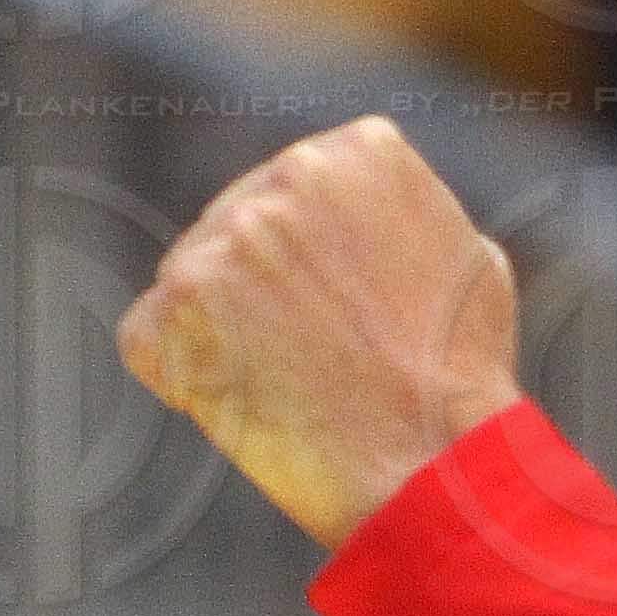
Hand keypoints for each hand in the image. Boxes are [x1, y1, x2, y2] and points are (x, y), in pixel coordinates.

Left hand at [116, 116, 523, 549]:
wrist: (430, 463)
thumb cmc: (460, 377)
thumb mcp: (465, 256)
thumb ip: (401, 215)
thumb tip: (366, 215)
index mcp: (357, 153)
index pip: (298, 191)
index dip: (314, 261)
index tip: (343, 311)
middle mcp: (287, 176)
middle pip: (240, 231)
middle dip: (261, 291)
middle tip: (311, 357)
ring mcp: (226, 238)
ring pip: (194, 283)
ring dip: (223, 332)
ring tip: (286, 385)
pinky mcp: (176, 303)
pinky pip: (151, 337)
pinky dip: (181, 377)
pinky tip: (243, 404)